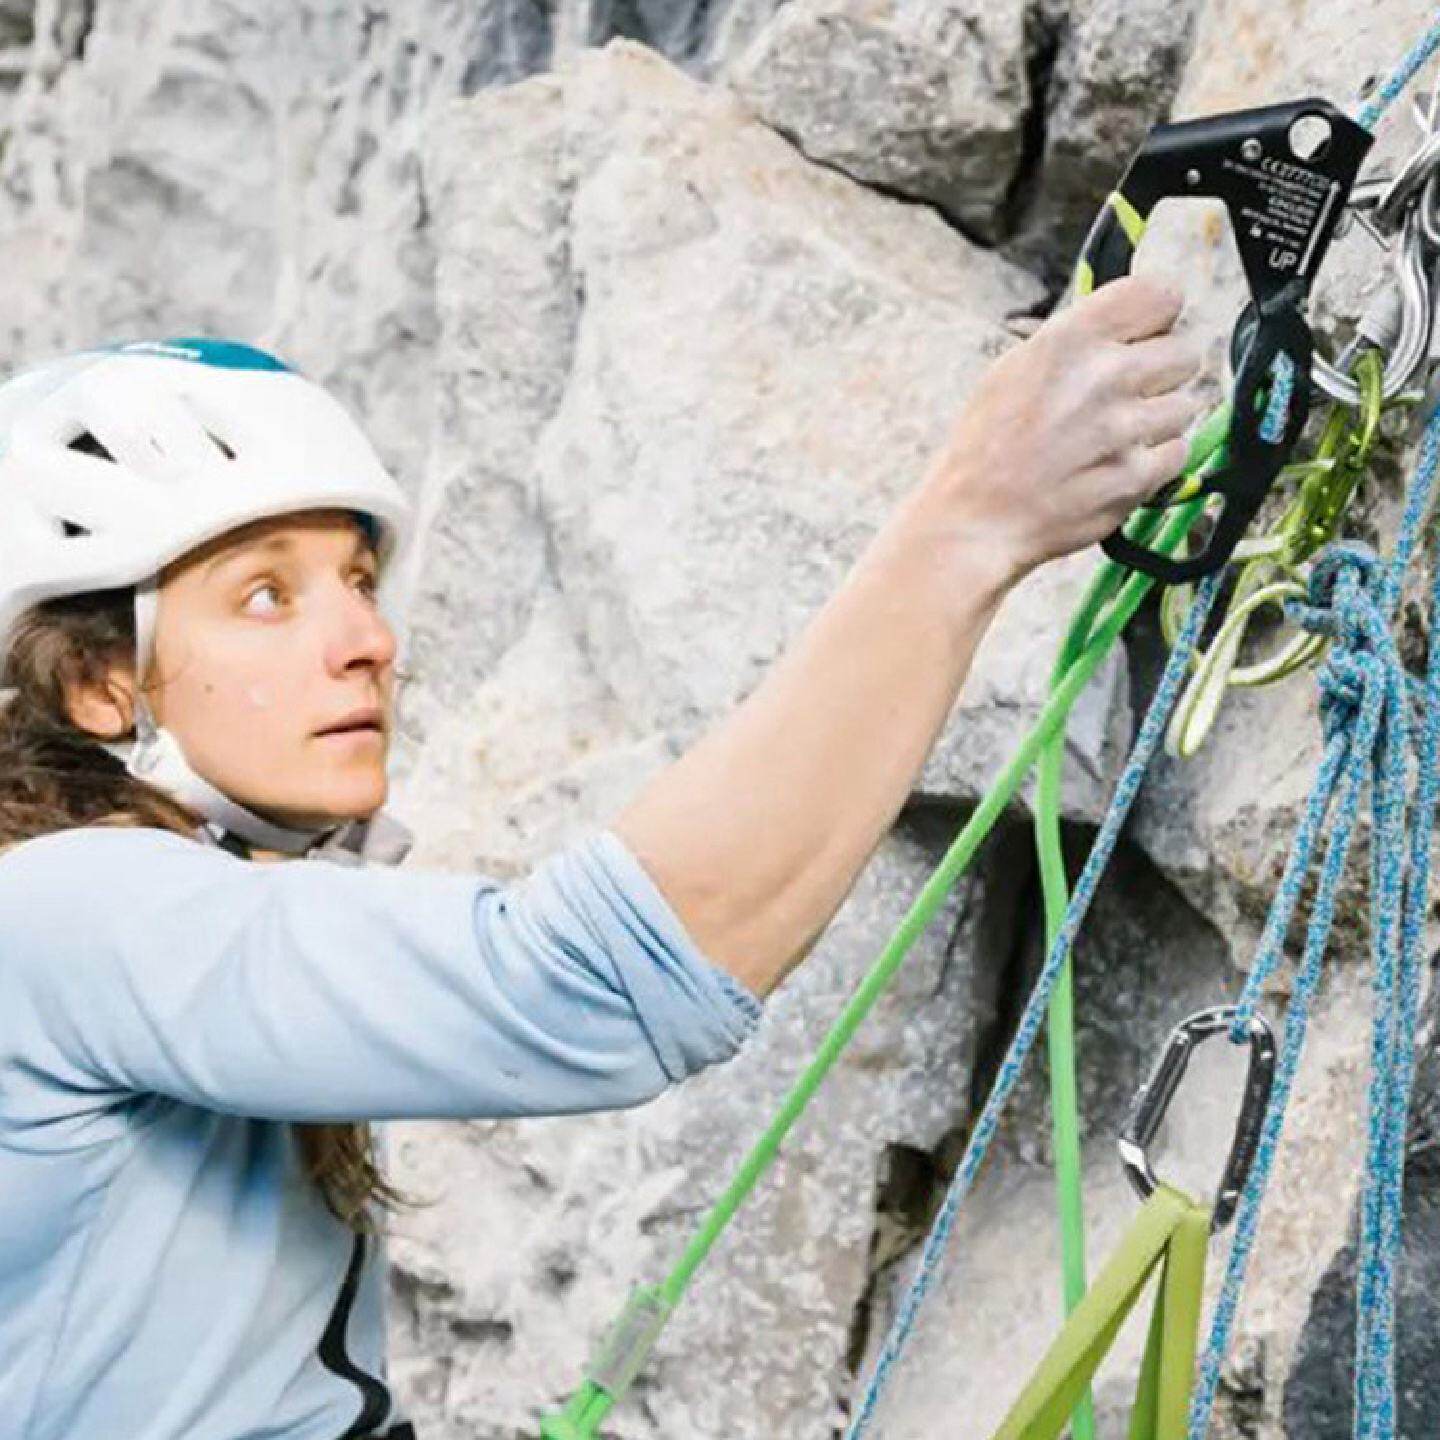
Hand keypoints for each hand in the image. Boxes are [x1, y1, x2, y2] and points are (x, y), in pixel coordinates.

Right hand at [924, 275, 1206, 582]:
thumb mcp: (1015, 369)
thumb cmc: (989, 446)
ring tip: (1112, 437)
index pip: (1161, 296)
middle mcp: (1103, 378)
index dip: (1156, 319)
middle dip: (1162, 372)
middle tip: (1127, 395)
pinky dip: (1153, 461)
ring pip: (1185, 406)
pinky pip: (1178, 452)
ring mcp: (1123, 430)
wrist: (975, 521)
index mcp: (1069, 340)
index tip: (1143, 336)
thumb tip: (1128, 324)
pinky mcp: (1136, 477)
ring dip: (1157, 420)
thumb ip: (1076, 340)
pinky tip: (1114, 466)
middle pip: (1185, 352)